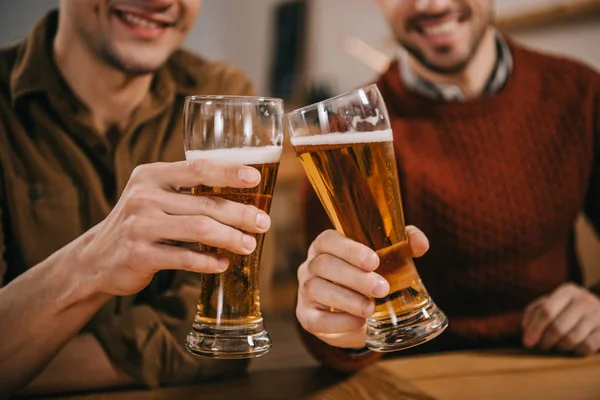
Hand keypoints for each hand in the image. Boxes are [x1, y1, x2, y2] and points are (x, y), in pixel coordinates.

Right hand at [76, 159, 270, 295]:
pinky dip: (208, 262)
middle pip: (205, 203)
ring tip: (249, 246)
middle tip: (264, 223)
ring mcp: (139, 225)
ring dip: (230, 238)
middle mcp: (144, 196)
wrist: (95, 258)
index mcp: (152, 175)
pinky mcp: (139, 254)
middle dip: (240, 214)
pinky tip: (223, 264)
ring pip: (198, 229)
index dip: (229, 172)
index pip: (198, 168)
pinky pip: (184, 258)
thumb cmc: (139, 223)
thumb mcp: (154, 196)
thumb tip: (242, 194)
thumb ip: (186, 191)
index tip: (256, 178)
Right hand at [296, 226, 429, 348]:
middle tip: (382, 288)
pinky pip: (315, 319)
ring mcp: (305, 291)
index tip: (374, 261)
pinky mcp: (306, 316)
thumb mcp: (387, 258)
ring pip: (317, 289)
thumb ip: (404, 244)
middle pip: (324, 265)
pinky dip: (338, 322)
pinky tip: (359, 322)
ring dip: (346, 300)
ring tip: (371, 308)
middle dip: (354, 277)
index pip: (328, 240)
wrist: (355, 314)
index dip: (349, 249)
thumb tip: (420, 245)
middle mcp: (310, 265)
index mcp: (326, 246)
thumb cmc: (368, 277)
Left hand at [522, 283, 599, 355]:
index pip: (546, 311)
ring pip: (571, 339)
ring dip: (560, 347)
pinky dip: (577, 351)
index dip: (534, 329)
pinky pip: (587, 346)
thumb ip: (535, 311)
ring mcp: (598, 315)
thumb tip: (525, 328)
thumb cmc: (570, 309)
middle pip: (557, 327)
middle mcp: (584, 300)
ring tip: (558, 345)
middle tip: (542, 346)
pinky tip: (574, 348)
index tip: (527, 343)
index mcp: (567, 291)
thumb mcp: (553, 303)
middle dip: (546, 341)